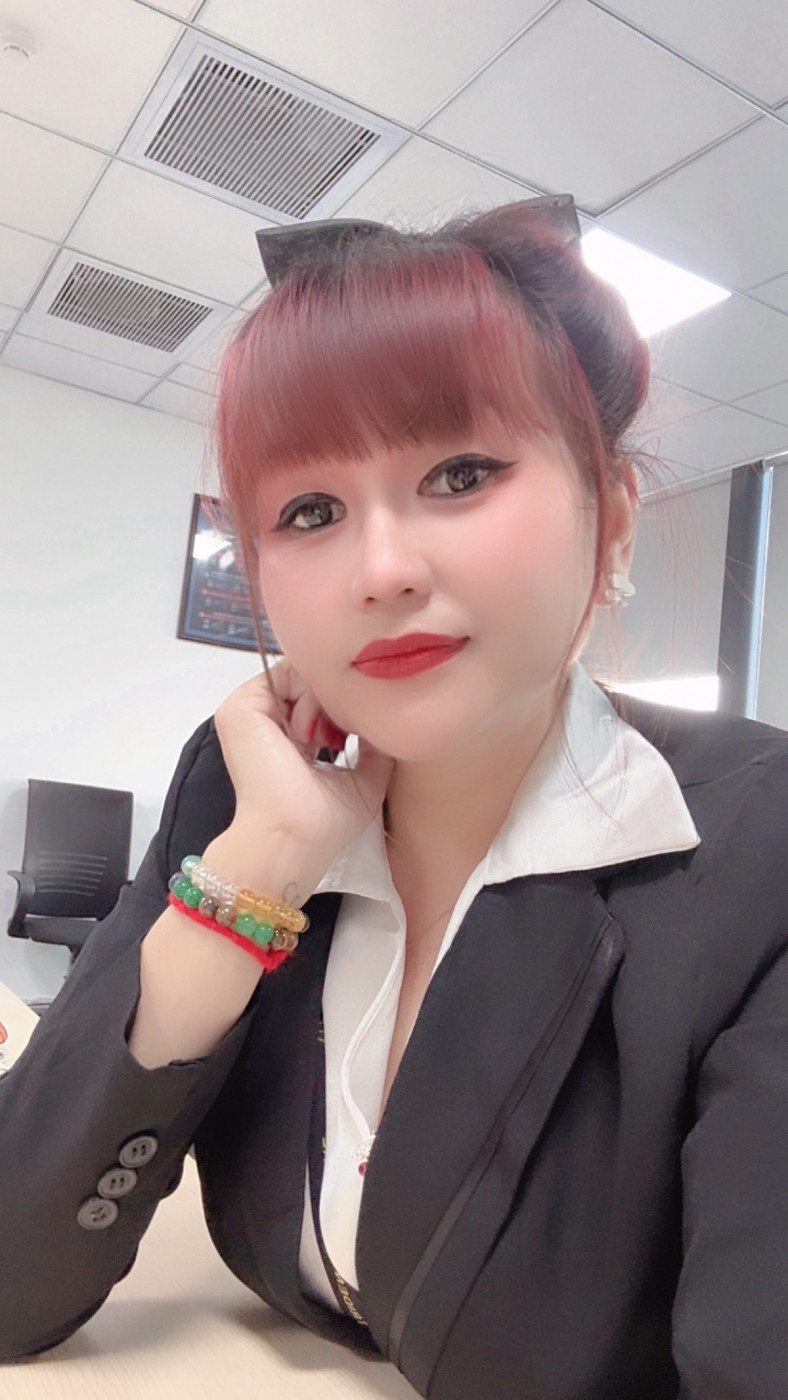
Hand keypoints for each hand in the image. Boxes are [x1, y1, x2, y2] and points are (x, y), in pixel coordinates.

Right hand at [213, 660, 393, 880]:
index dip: (346, 705)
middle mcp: (268, 721)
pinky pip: (286, 673)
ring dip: (325, 700)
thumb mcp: (364, 779)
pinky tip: (314, 734)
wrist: (293, 838)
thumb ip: (374, 748)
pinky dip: (310, 696)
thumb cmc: (324, 823)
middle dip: (337, 701)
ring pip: (303, 673)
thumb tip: (386, 721)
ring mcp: (252, 712)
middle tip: (343, 739)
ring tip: (326, 741)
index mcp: (288, 738)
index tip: (357, 734)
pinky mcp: (242, 706)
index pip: (320, 697)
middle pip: (313, 680)